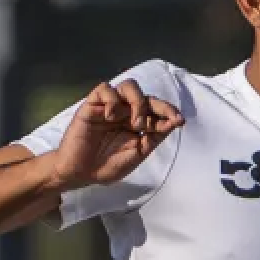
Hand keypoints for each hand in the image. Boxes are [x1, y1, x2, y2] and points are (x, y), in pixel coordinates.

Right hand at [47, 80, 182, 189]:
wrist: (80, 174)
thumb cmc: (107, 165)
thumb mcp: (137, 154)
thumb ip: (154, 138)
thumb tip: (174, 122)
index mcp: (138, 124)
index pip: (157, 110)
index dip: (169, 112)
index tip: (179, 121)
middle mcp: (126, 112)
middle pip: (147, 96)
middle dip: (158, 106)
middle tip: (153, 125)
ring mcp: (110, 107)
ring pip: (129, 86)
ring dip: (137, 102)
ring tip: (135, 123)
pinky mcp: (92, 105)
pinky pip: (104, 89)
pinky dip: (111, 99)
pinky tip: (111, 116)